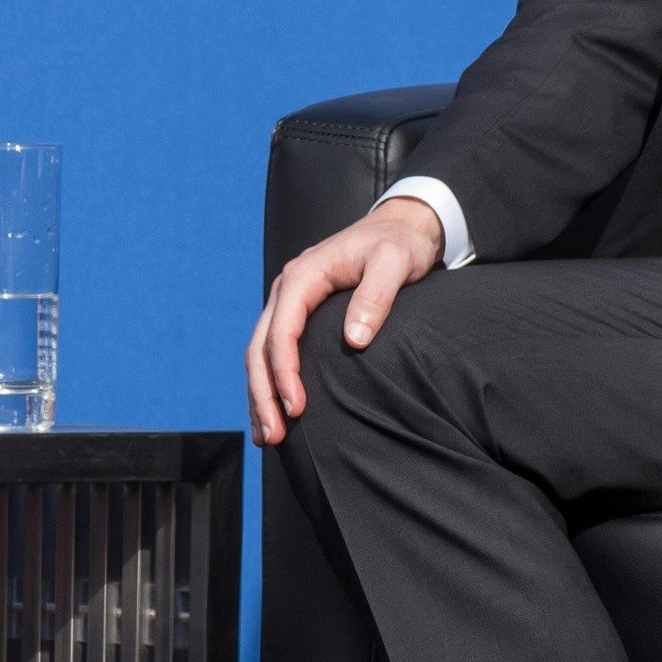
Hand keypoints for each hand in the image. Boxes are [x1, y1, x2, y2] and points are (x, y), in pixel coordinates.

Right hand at [246, 195, 445, 444]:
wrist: (401, 225)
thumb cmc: (400, 243)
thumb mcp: (395, 263)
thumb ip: (375, 297)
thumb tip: (354, 340)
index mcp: (303, 276)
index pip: (282, 331)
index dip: (284, 372)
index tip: (296, 409)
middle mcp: (287, 288)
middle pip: (260, 347)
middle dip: (262, 394)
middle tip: (275, 435)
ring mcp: (289, 301)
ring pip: (260, 352)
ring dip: (261, 394)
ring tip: (269, 436)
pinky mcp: (299, 313)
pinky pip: (274, 350)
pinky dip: (270, 382)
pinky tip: (275, 410)